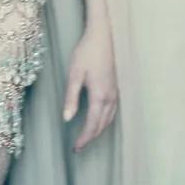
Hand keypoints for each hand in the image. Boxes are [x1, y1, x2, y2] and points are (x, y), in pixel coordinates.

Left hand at [62, 21, 118, 152]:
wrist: (104, 36)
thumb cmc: (87, 52)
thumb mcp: (74, 74)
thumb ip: (71, 97)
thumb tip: (66, 118)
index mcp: (99, 95)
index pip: (92, 125)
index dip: (84, 138)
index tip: (76, 148)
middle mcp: (111, 97)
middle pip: (102, 125)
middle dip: (90, 138)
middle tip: (79, 147)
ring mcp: (116, 92)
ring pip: (109, 119)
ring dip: (99, 130)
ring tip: (87, 137)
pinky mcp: (117, 87)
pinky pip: (113, 111)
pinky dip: (106, 121)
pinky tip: (100, 120)